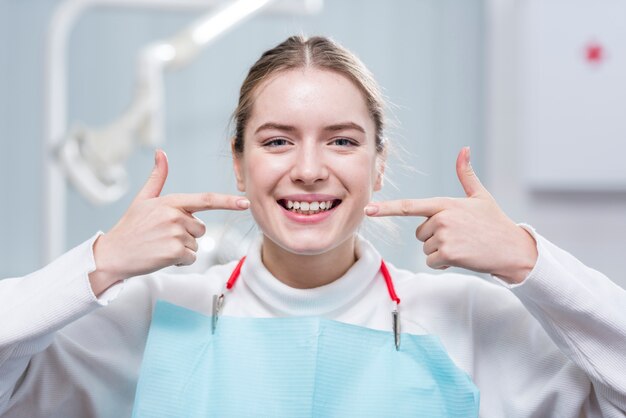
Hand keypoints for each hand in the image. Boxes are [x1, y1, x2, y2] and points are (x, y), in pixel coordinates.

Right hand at [89, 150, 249, 294]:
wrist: (113, 254)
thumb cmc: (130, 227)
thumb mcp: (143, 199)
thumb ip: (157, 177)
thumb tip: (161, 153)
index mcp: (171, 201)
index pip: (206, 200)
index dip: (228, 201)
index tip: (246, 203)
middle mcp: (175, 215)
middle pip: (201, 228)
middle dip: (187, 234)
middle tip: (163, 236)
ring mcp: (175, 234)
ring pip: (196, 244)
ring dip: (182, 249)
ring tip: (159, 246)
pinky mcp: (174, 252)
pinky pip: (191, 258)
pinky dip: (179, 261)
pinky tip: (161, 256)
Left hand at [364, 147, 536, 283]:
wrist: (512, 249)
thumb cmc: (495, 223)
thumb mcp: (480, 196)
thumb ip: (466, 175)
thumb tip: (464, 149)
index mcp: (444, 204)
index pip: (410, 206)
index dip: (387, 208)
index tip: (368, 210)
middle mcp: (441, 218)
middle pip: (420, 233)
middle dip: (435, 238)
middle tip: (459, 236)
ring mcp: (444, 236)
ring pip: (426, 249)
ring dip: (440, 252)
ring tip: (463, 246)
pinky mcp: (447, 254)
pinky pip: (431, 261)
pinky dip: (443, 263)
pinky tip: (461, 257)